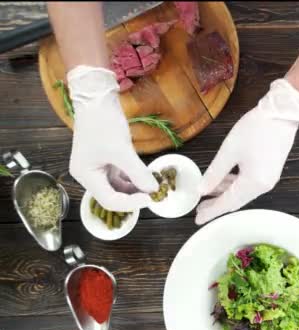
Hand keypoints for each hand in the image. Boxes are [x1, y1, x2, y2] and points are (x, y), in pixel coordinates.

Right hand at [68, 66, 157, 211]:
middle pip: (113, 196)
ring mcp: (98, 168)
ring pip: (119, 187)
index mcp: (85, 175)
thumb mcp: (122, 151)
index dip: (131, 203)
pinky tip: (148, 177)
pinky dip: (134, 178)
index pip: (109, 200)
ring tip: (154, 186)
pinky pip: (122, 176)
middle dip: (134, 197)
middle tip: (155, 195)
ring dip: (136, 188)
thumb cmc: (103, 123)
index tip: (150, 199)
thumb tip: (154, 190)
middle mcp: (89, 175)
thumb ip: (138, 173)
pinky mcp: (107, 160)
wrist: (97, 98)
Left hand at [195, 79, 298, 224]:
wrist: (282, 113)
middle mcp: (264, 186)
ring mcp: (269, 179)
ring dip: (225, 194)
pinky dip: (234, 185)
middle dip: (217, 205)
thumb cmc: (256, 129)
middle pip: (236, 200)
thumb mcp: (229, 150)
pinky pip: (249, 184)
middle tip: (199, 209)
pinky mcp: (270, 170)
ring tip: (207, 196)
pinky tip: (223, 181)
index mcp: (254, 183)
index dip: (211, 211)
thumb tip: (201, 189)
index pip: (228, 203)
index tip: (196, 219)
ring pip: (242, 192)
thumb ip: (214, 173)